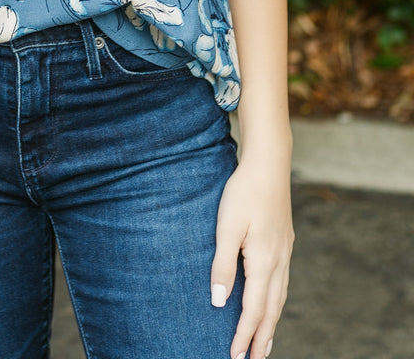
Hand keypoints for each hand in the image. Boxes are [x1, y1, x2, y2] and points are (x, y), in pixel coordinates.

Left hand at [210, 155, 293, 358]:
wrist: (268, 165)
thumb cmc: (243, 193)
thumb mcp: (226, 227)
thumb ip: (222, 265)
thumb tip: (220, 302)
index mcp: (264, 261)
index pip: (254, 309)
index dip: (244, 334)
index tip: (235, 355)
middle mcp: (279, 261)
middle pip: (272, 309)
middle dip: (262, 338)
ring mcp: (285, 252)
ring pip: (280, 297)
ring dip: (272, 323)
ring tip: (265, 343)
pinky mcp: (285, 242)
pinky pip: (283, 282)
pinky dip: (277, 301)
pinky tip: (272, 302)